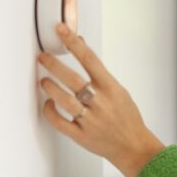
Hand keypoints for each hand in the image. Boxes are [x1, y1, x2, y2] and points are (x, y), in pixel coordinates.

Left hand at [37, 23, 165, 176]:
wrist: (133, 146)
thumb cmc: (127, 117)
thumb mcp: (120, 91)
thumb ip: (100, 74)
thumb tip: (82, 47)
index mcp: (112, 89)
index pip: (90, 60)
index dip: (74, 43)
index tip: (61, 30)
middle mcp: (100, 103)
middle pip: (72, 79)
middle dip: (54, 65)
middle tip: (43, 56)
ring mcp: (90, 120)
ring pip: (64, 100)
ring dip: (50, 87)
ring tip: (44, 80)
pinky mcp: (81, 136)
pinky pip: (59, 122)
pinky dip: (50, 111)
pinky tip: (48, 103)